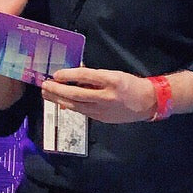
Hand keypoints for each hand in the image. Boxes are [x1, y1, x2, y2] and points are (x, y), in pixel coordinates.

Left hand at [42, 67, 157, 123]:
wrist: (148, 103)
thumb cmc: (128, 84)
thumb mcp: (112, 74)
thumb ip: (92, 75)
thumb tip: (71, 75)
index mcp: (111, 81)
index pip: (85, 76)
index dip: (68, 74)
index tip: (55, 74)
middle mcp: (107, 96)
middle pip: (77, 94)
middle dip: (57, 90)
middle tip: (44, 85)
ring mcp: (104, 110)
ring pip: (76, 105)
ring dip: (58, 99)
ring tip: (46, 94)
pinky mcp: (102, 118)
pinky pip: (82, 111)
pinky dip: (69, 106)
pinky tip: (59, 102)